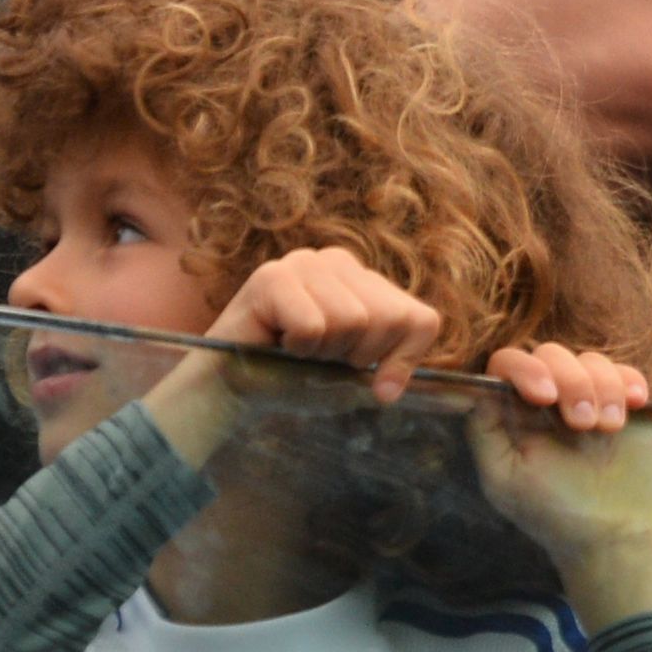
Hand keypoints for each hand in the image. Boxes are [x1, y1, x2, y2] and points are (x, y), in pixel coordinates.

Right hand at [140, 247, 447, 467]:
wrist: (231, 390)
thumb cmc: (294, 378)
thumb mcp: (354, 374)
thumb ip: (389, 364)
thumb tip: (390, 390)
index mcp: (366, 279)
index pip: (421, 319)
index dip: (402, 361)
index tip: (370, 381)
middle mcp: (338, 261)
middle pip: (389, 319)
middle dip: (356, 356)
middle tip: (318, 358)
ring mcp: (304, 263)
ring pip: (352, 321)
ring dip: (321, 354)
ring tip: (294, 350)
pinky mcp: (272, 277)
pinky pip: (313, 327)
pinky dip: (296, 351)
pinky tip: (275, 344)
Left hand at [470, 344, 651, 628]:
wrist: (616, 540)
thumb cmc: (554, 515)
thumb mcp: (504, 479)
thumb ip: (485, 431)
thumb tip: (479, 388)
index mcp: (516, 414)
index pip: (508, 365)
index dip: (525, 369)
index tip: (544, 398)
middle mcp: (550, 401)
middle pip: (552, 354)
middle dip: (570, 382)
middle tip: (582, 425)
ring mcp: (590, 399)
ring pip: (592, 361)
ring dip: (602, 388)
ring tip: (609, 427)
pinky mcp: (626, 405)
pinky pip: (627, 372)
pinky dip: (630, 382)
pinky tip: (635, 404)